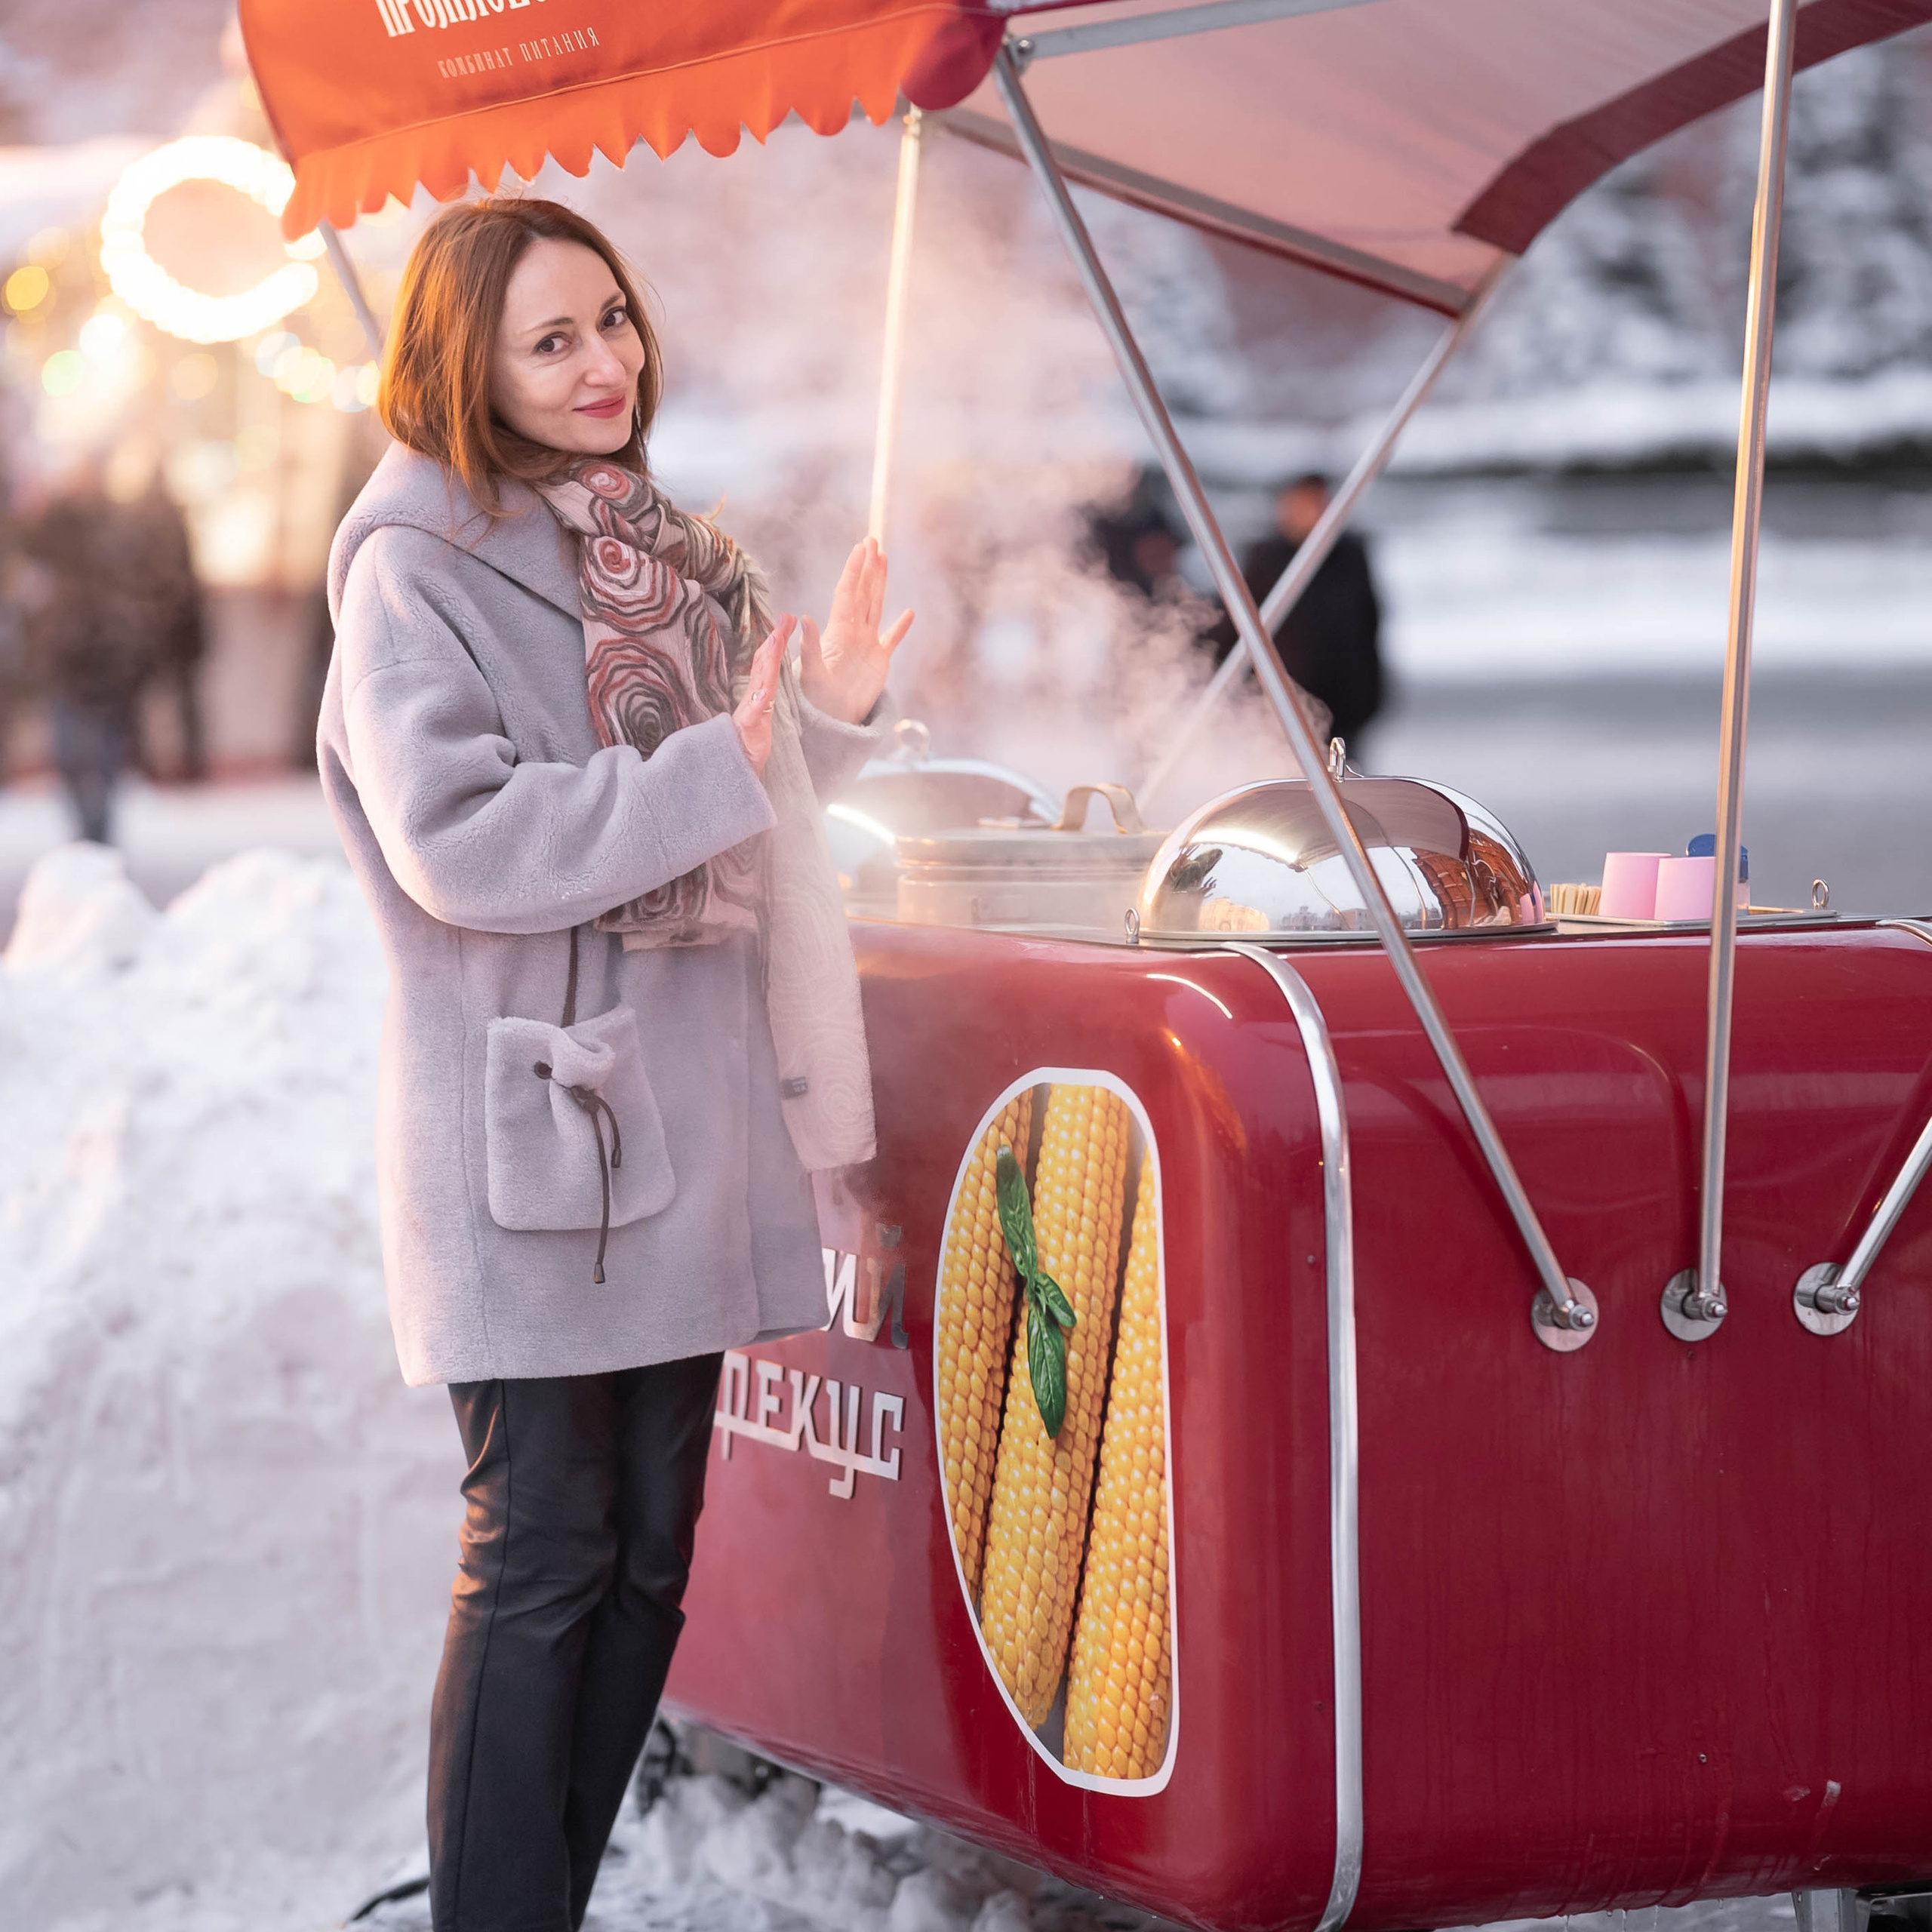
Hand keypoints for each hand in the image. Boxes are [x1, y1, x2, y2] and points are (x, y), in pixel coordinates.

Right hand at [732, 615, 792, 777]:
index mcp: (757, 695)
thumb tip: (765, 683)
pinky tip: (766, 687)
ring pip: (762, 681)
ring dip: (769, 660)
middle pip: (765, 665)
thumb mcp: (759, 718)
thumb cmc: (747, 745)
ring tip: (776, 640)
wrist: (736, 768)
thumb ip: (760, 700)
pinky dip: (760, 698)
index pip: (766, 664)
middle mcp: (753, 698)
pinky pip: (756, 711)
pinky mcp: (750, 726)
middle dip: (775, 641)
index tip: (785, 622)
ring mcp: (750, 711)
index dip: (774, 642)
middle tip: (785, 619)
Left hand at [799, 538, 912, 725]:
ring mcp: (867, 644)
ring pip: (876, 606)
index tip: (861, 547)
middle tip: (872, 540)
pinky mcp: (879, 661)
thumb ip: (811, 645)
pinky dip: (901, 626)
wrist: (833, 719)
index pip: (848, 593)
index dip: (855, 570)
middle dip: (868, 566)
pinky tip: (909, 613)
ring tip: (884, 560)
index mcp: (839, 631)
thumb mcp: (811, 671)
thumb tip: (804, 617)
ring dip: (880, 583)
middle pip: (863, 592)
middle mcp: (853, 632)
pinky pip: (892, 639)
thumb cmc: (818, 698)